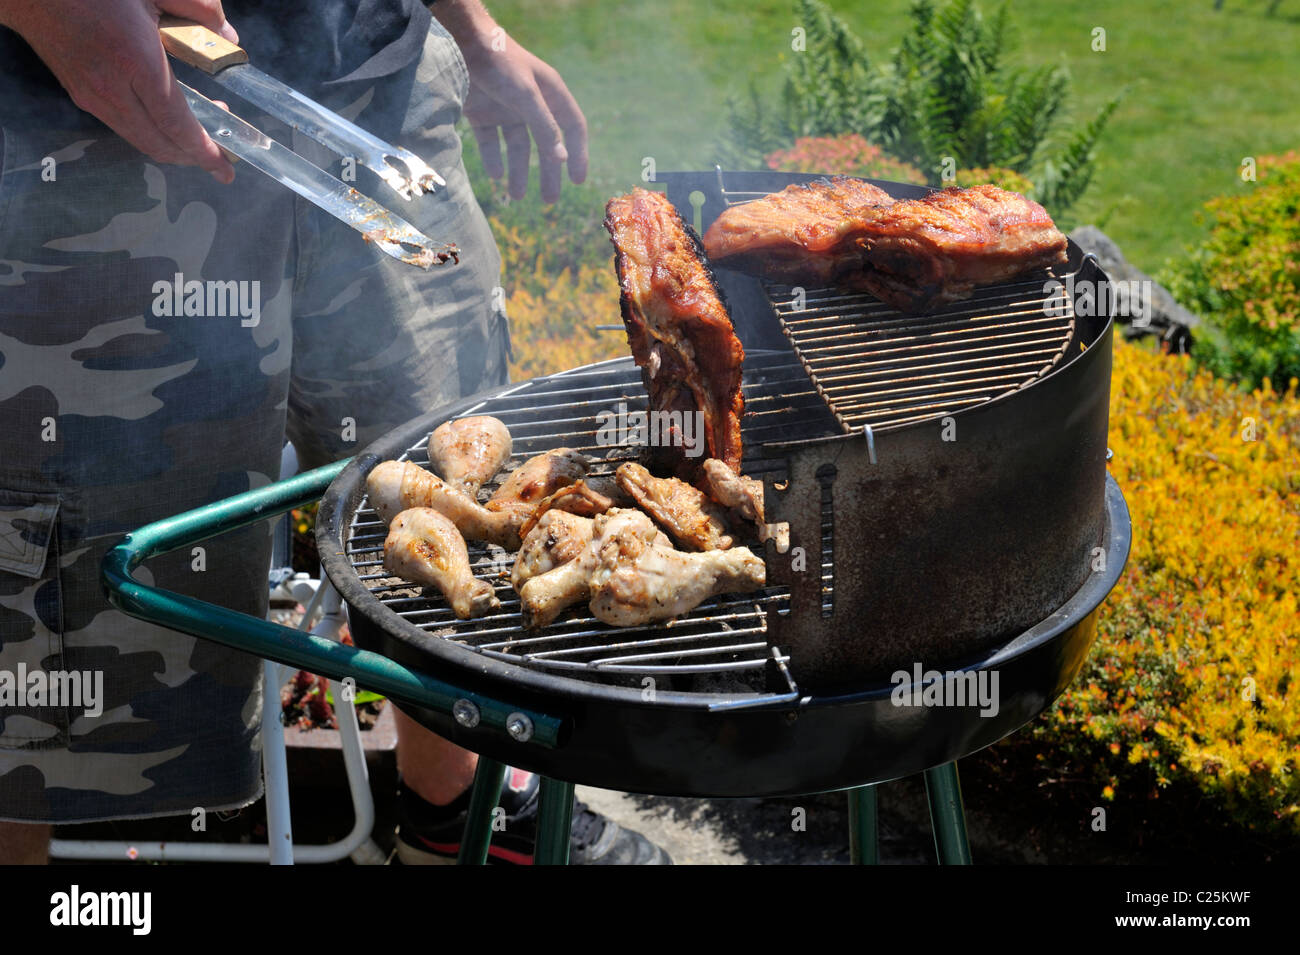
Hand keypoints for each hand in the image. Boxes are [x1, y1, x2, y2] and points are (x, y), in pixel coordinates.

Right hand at [1, 0, 237, 182]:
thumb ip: (197, 9)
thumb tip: (227, 35)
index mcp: (136, 63)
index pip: (178, 125)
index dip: (206, 153)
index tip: (227, 170)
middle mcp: (113, 90)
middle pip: (161, 145)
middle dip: (194, 158)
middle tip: (221, 154)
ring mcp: (93, 97)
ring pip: (141, 141)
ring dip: (173, 147)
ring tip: (200, 135)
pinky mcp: (81, 97)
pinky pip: (124, 128)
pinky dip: (151, 134)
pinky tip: (166, 120)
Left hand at [433, 1, 587, 202]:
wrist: (461, 42)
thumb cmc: (500, 63)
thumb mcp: (527, 96)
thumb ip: (544, 126)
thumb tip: (562, 158)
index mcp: (550, 94)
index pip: (572, 127)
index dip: (578, 153)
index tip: (577, 180)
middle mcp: (532, 103)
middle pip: (545, 144)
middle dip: (547, 172)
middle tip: (549, 200)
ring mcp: (506, 109)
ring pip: (517, 147)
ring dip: (518, 172)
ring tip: (516, 196)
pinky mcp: (483, 112)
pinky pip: (491, 142)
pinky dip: (493, 159)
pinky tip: (496, 176)